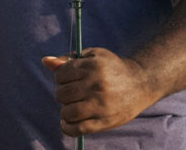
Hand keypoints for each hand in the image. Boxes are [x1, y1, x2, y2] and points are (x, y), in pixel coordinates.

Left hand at [42, 47, 157, 136]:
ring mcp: (101, 105)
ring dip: (65, 110)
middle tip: (72, 93)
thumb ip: (68, 59)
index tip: (68, 79)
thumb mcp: (93, 56)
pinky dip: (67, 127)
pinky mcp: (104, 122)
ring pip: (67, 112)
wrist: (140, 83)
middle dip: (62, 93)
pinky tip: (67, 122)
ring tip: (71, 106)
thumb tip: (45, 61)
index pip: (61, 74)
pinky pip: (78, 129)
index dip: (61, 77)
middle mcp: (96, 85)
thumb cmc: (112, 67)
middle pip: (62, 93)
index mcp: (92, 66)